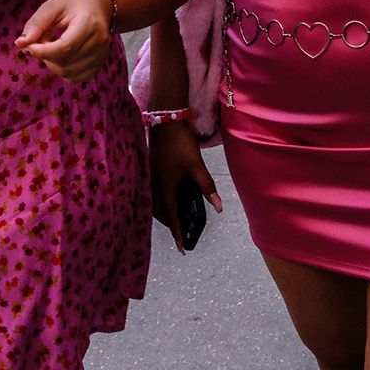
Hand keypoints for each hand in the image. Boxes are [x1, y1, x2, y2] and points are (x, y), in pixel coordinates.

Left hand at [16, 0, 113, 81]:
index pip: (65, 47)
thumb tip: (20, 43)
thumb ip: (36, 23)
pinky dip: (61, 70)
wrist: (101, 4)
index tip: (27, 46)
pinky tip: (59, 55)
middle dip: (44, 56)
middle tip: (37, 41)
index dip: (42, 51)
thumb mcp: (53, 5)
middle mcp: (99, 42)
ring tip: (48, 46)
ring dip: (51, 63)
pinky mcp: (99, 64)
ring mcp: (102, 55)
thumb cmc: (75, 2)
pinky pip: (75, 77)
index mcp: (89, 23)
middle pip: (65, 62)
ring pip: (68, 73)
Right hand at [148, 120, 221, 253]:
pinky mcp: (150, 170)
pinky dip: (158, 201)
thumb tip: (218, 208)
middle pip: (160, 213)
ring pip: (154, 203)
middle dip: (170, 225)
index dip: (178, 233)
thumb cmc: (180, 144)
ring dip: (163, 213)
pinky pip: (152, 193)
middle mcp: (154, 185)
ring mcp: (150, 177)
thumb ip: (207, 187)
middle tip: (181, 234)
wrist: (164, 121)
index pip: (172, 217)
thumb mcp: (196, 166)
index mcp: (166, 188)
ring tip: (174, 218)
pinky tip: (166, 197)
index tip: (182, 249)